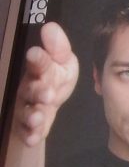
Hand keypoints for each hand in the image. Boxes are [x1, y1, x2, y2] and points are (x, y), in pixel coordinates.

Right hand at [14, 22, 78, 146]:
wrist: (51, 98)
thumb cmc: (56, 76)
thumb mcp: (63, 60)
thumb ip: (58, 47)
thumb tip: (51, 27)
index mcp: (40, 69)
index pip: (37, 62)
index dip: (37, 58)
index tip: (35, 54)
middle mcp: (30, 88)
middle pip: (30, 89)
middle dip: (38, 91)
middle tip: (48, 94)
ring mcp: (28, 106)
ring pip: (27, 111)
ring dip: (32, 114)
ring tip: (39, 117)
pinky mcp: (29, 125)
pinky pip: (27, 130)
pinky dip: (30, 134)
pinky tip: (33, 138)